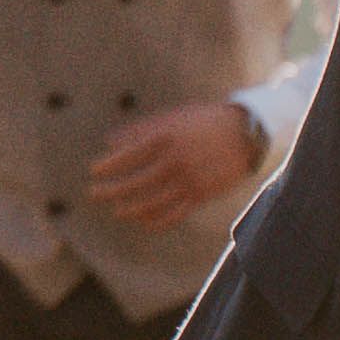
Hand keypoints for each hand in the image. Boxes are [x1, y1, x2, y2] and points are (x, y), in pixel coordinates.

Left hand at [84, 99, 266, 235]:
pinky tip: (144, 221)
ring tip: (117, 211)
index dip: (109, 166)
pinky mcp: (202, 195)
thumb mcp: (173, 118)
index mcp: (166, 139)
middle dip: (111, 190)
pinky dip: (157, 220)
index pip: (129, 156)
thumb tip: (110, 141)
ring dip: (130, 209)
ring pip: (152, 202)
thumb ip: (141, 129)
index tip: (94, 172)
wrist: (245, 133)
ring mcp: (189, 180)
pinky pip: (174, 214)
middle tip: (94, 194)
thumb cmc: (203, 122)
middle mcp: (175, 161)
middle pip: (136, 182)